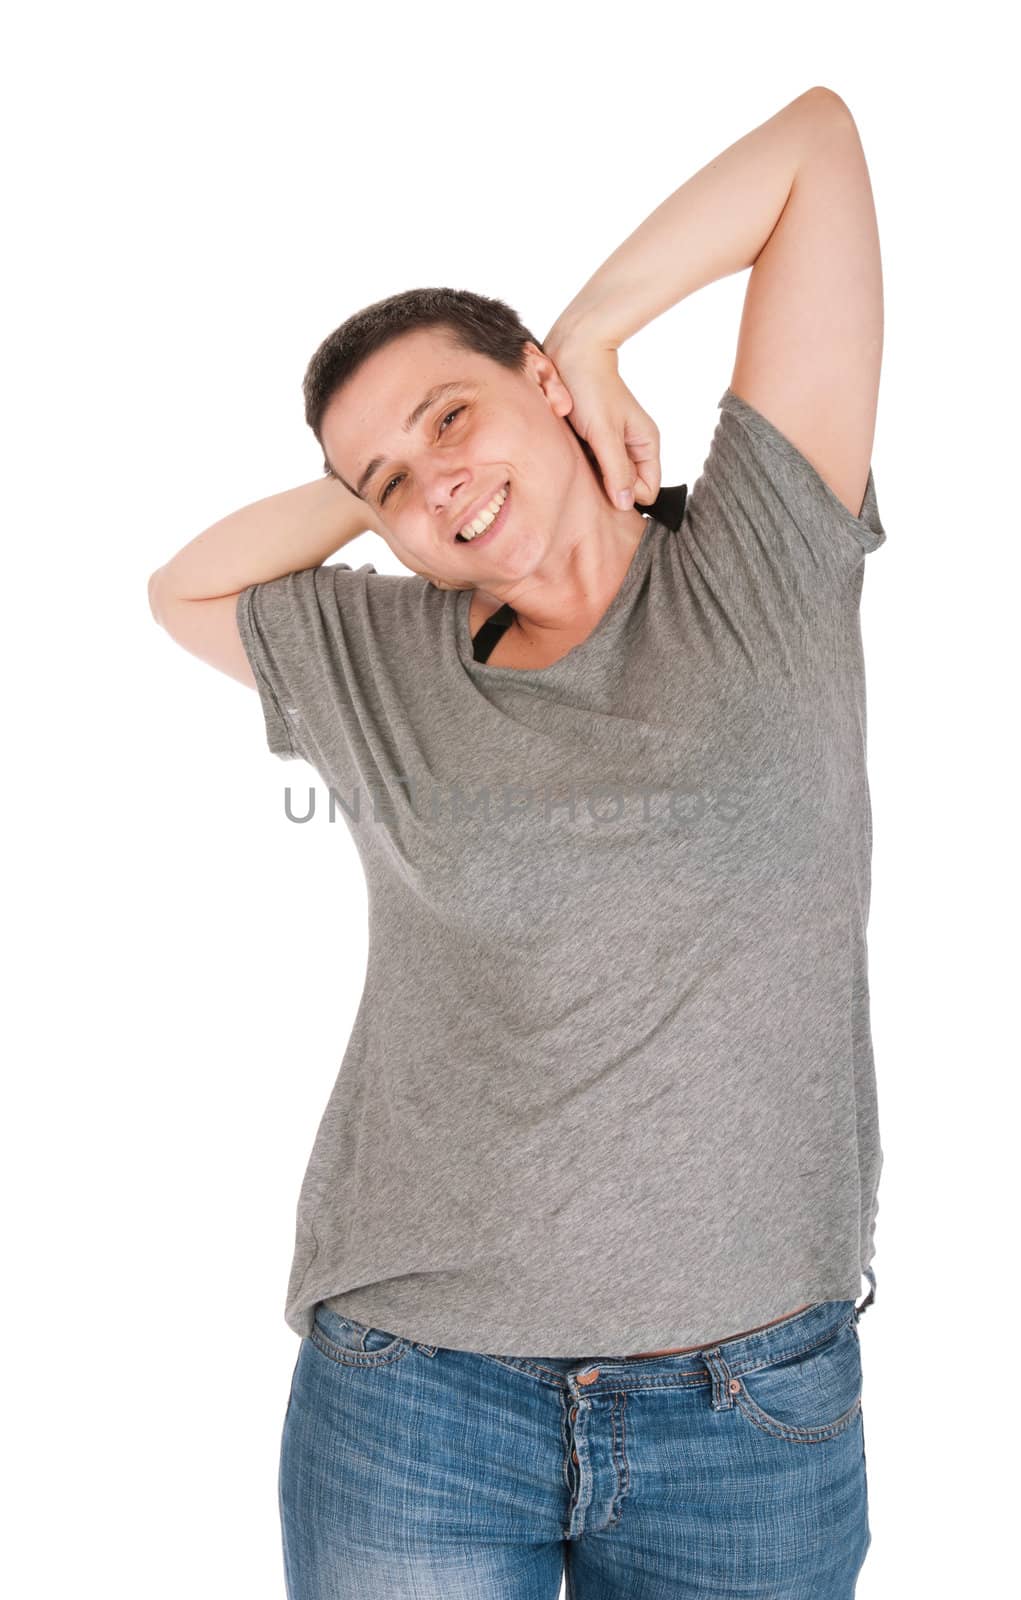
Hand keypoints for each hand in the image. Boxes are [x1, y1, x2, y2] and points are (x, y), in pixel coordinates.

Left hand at [543, 338, 661, 510]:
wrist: (572, 352)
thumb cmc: (590, 388)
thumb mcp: (604, 433)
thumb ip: (616, 470)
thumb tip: (626, 505)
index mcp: (646, 444)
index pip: (647, 491)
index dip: (626, 495)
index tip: (603, 482)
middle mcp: (632, 447)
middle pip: (625, 487)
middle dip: (605, 485)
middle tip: (586, 466)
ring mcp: (612, 444)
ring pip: (605, 477)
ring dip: (589, 473)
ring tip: (577, 453)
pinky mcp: (593, 440)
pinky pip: (590, 464)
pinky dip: (579, 461)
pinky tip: (570, 447)